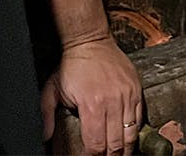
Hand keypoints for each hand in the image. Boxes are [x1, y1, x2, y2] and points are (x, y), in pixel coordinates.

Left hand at [40, 35, 142, 153]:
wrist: (90, 41)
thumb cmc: (71, 64)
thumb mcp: (52, 89)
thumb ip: (46, 115)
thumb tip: (46, 136)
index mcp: (91, 105)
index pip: (96, 143)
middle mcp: (111, 102)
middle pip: (116, 144)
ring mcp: (126, 96)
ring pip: (130, 134)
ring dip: (124, 149)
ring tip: (119, 155)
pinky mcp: (136, 90)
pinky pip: (139, 118)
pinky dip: (134, 131)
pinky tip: (127, 137)